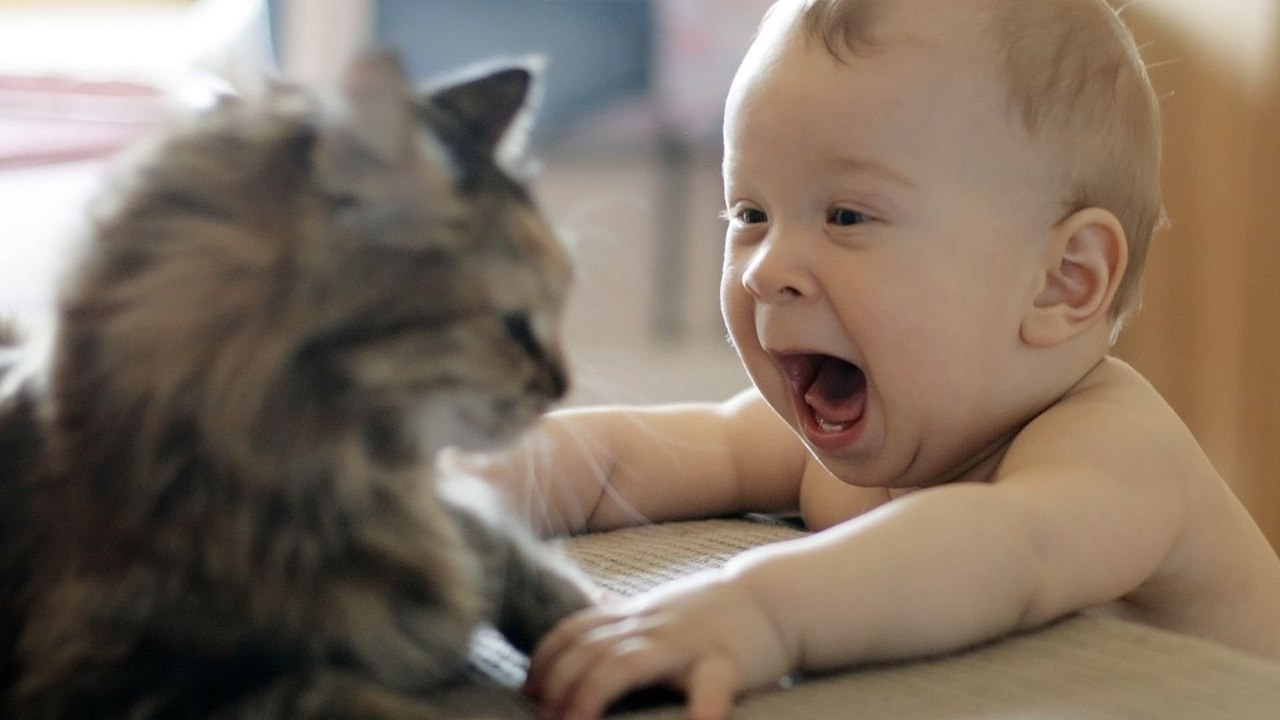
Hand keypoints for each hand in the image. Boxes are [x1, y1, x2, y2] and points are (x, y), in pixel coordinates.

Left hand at [524, 570, 794, 719]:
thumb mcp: (660, 610)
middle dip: (559, 686)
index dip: (545, 660)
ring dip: (592, 696)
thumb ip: (624, 620)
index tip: (529, 690)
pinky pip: (709, 686)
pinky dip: (698, 711)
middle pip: (588, 651)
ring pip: (625, 664)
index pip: (574, 630)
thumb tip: (585, 626)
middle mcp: (651, 625)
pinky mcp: (726, 661)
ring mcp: (685, 642)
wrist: (775, 598)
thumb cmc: (714, 613)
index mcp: (635, 616)